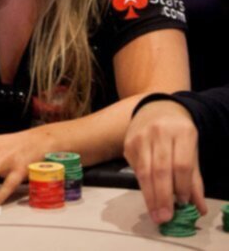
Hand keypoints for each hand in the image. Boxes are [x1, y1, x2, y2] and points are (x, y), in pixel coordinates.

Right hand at [124, 100, 206, 222]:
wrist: (156, 108)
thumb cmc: (177, 132)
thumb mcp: (192, 149)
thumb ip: (194, 178)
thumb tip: (197, 207)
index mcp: (181, 132)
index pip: (181, 164)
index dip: (182, 186)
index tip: (183, 203)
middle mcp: (159, 132)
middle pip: (160, 169)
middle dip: (162, 196)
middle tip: (165, 217)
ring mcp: (140, 136)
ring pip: (144, 171)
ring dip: (150, 195)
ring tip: (156, 214)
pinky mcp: (128, 143)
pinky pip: (135, 168)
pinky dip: (142, 185)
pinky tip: (149, 195)